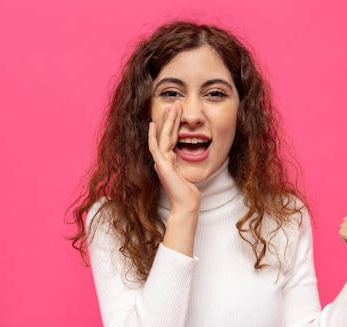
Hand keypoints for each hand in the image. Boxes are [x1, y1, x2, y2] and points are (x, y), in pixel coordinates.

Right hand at [148, 100, 200, 214]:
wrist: (186, 204)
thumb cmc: (189, 193)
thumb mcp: (189, 172)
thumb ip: (187, 163)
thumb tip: (194, 154)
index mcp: (170, 160)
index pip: (171, 137)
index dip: (173, 123)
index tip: (177, 111)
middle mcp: (163, 159)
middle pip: (166, 133)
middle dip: (171, 117)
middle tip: (175, 102)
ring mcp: (161, 162)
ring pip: (163, 136)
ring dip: (168, 121)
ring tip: (172, 106)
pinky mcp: (161, 165)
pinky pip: (155, 147)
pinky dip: (153, 136)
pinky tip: (153, 125)